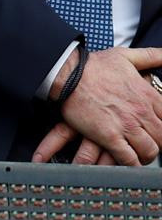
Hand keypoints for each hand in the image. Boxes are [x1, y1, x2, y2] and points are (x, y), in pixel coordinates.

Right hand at [35, 47, 161, 165]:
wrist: (67, 73)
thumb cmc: (94, 65)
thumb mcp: (126, 56)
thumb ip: (151, 56)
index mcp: (148, 95)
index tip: (158, 129)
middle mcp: (141, 113)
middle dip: (158, 143)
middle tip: (148, 142)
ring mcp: (126, 126)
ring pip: (149, 151)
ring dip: (145, 155)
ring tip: (138, 153)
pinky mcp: (109, 137)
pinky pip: (128, 159)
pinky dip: (131, 163)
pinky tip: (127, 160)